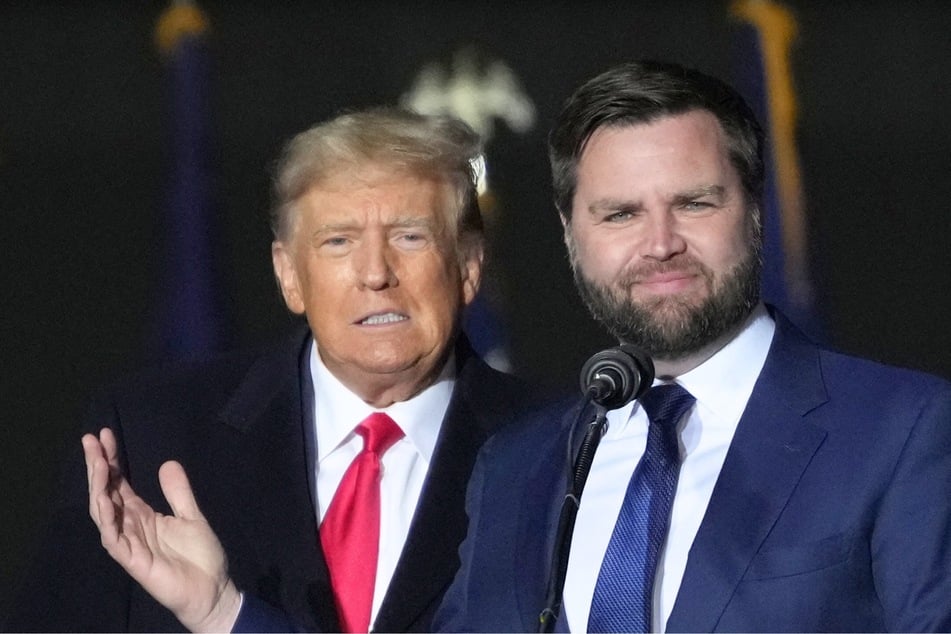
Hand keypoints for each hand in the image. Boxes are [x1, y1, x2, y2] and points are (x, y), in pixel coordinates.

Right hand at [83, 429, 241, 631]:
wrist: (213, 590)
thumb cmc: (201, 558)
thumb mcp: (192, 516)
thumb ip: (178, 492)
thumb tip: (167, 462)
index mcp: (143, 515)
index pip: (120, 483)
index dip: (112, 460)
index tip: (105, 435)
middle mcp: (131, 526)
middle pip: (107, 492)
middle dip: (98, 466)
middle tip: (91, 439)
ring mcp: (129, 543)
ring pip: (104, 512)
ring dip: (98, 487)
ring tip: (97, 461)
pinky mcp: (132, 560)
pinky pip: (113, 538)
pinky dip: (106, 518)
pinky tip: (104, 499)